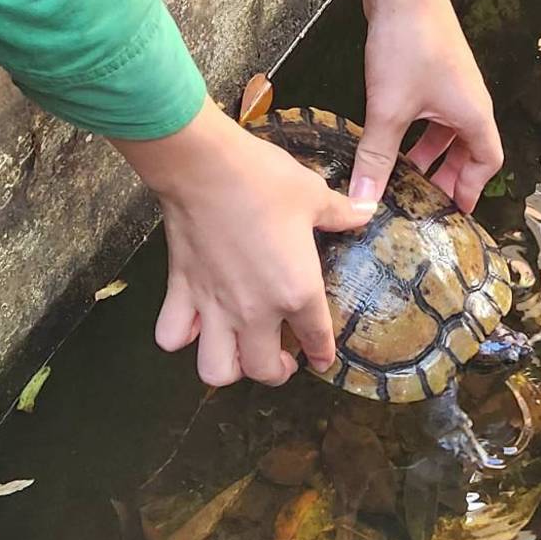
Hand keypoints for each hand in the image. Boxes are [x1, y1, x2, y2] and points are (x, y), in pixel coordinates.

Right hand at [112, 97, 376, 386]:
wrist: (203, 167)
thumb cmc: (263, 181)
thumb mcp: (313, 195)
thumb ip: (341, 212)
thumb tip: (367, 209)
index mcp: (296, 291)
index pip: (316, 338)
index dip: (322, 354)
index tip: (322, 360)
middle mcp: (254, 311)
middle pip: (263, 370)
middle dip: (276, 372)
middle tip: (281, 357)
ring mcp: (213, 306)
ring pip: (216, 370)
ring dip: (229, 368)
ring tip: (238, 350)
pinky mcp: (180, 291)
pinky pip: (173, 335)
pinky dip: (182, 337)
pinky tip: (194, 325)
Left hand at [351, 0, 502, 212]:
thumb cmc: (407, 46)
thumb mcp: (388, 111)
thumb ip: (376, 159)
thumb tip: (364, 203)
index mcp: (473, 114)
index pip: (488, 162)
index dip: (473, 189)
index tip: (456, 212)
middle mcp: (469, 100)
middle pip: (470, 148)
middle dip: (449, 175)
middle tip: (426, 200)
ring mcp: (451, 83)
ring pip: (448, 130)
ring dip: (430, 153)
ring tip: (403, 174)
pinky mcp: (431, 70)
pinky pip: (433, 112)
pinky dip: (418, 131)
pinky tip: (391, 136)